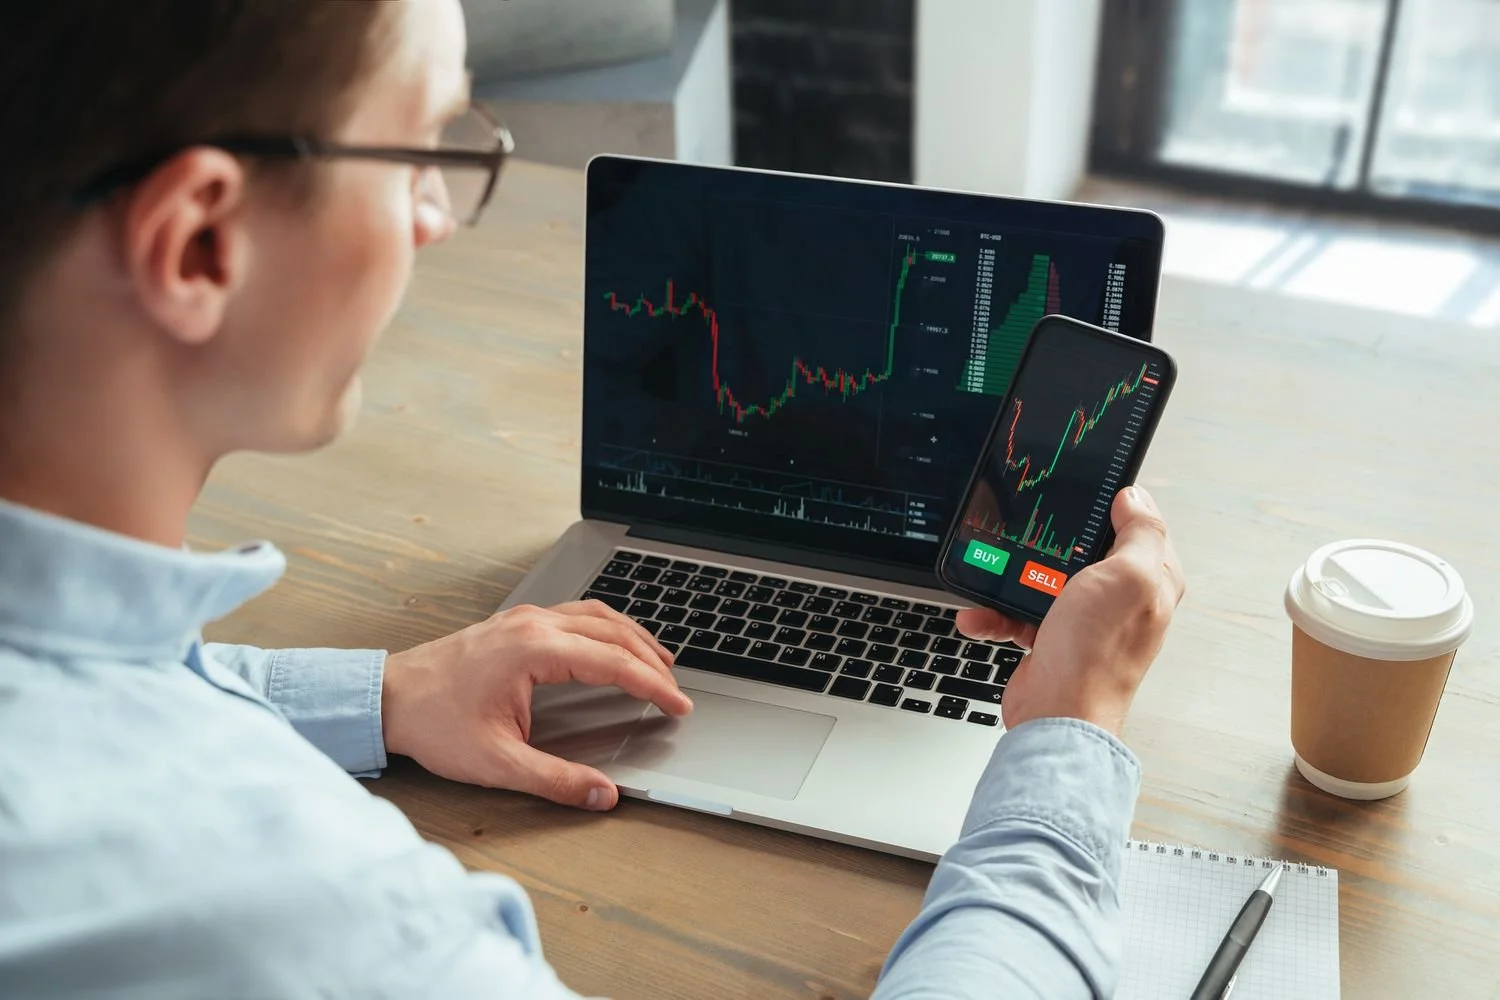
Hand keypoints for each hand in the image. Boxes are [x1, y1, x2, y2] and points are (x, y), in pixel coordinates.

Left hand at [381, 601, 692, 809]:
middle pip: (613, 632)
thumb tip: (602, 794)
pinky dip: (606, 628)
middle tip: (675, 689)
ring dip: (632, 637)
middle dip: (651, 660)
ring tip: (659, 661)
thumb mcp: (497, 763)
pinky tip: (611, 643)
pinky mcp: (515, 623)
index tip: (677, 705)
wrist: (387, 697)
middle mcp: (534, 625)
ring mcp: (524, 619)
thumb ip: (555, 780)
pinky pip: (576, 614)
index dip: (652, 685)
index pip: (613, 663)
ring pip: (597, 616)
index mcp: (534, 651)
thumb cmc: (433, 723)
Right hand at [955, 486, 1184, 736]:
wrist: (1056, 714)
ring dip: (1013, 579)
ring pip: (1046, 581)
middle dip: (1054, 545)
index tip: (1085, 495)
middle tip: (1035, 536)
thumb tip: (1135, 498)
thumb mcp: (1127, 577)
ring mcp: (1086, 622)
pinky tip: (980, 613)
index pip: (1141, 529)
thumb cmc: (1096, 654)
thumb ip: (1140, 533)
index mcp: (1151, 582)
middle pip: (1087, 551)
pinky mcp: (1053, 639)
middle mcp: (1122, 602)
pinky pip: (1019, 614)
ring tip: (994, 575)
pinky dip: (996, 614)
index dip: (1115, 509)